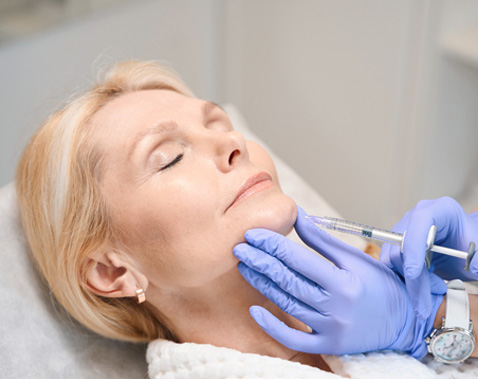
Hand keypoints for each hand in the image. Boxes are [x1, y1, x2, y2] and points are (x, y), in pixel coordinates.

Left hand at [233, 206, 445, 357]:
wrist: (403, 321)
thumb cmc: (379, 284)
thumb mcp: (354, 258)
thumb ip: (322, 239)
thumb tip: (297, 214)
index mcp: (344, 281)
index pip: (298, 259)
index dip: (272, 245)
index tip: (253, 233)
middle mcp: (336, 306)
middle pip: (288, 281)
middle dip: (260, 262)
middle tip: (239, 248)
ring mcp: (331, 328)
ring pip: (287, 304)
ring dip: (262, 285)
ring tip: (244, 267)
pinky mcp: (328, 345)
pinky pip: (294, 339)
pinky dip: (273, 326)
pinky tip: (254, 310)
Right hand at [380, 197, 477, 319]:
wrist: (462, 246)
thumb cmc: (470, 242)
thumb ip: (477, 259)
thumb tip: (472, 267)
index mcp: (439, 210)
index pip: (420, 222)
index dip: (414, 246)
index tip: (413, 274)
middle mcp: (416, 216)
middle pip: (403, 245)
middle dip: (413, 278)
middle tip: (425, 306)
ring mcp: (404, 229)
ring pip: (394, 258)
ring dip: (409, 280)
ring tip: (435, 289)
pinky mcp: (396, 243)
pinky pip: (390, 264)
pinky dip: (402, 279)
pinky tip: (422, 286)